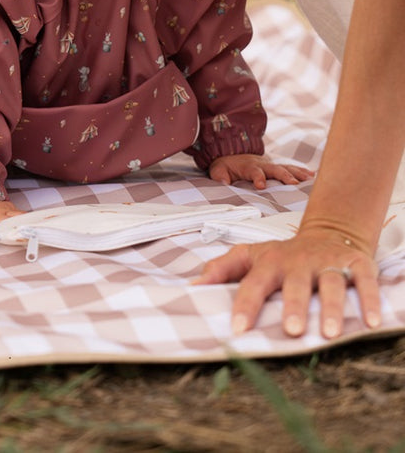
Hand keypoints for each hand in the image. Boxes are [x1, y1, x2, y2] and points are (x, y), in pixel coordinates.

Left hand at [197, 225, 380, 338]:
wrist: (327, 232)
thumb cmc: (283, 255)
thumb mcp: (251, 256)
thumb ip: (222, 269)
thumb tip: (192, 287)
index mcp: (271, 263)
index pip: (254, 284)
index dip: (245, 306)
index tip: (238, 329)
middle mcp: (299, 263)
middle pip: (296, 285)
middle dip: (294, 306)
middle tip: (291, 330)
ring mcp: (329, 263)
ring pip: (331, 284)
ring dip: (332, 308)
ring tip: (329, 332)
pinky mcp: (357, 264)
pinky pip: (365, 281)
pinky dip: (370, 300)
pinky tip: (371, 321)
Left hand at [208, 152, 312, 189]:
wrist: (231, 154)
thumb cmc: (226, 166)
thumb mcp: (218, 170)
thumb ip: (220, 176)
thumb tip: (224, 183)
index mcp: (247, 166)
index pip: (254, 170)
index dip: (258, 177)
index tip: (261, 186)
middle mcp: (262, 163)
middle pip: (274, 168)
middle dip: (284, 176)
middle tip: (294, 184)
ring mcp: (270, 164)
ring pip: (286, 167)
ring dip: (298, 173)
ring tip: (310, 179)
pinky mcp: (276, 167)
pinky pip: (291, 169)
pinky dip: (302, 171)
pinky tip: (313, 176)